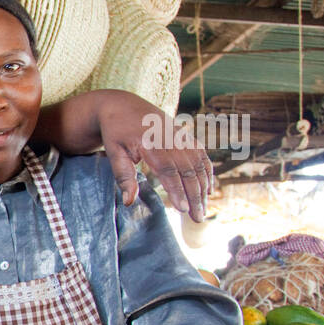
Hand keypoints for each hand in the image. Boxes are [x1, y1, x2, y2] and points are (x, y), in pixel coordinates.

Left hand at [98, 92, 213, 221]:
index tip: (182, 210)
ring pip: (198, 164)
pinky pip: (202, 155)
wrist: (122, 105)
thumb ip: (123, 176)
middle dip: (195, 195)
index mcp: (151, 141)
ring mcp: (181, 135)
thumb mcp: (113, 153)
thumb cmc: (116, 132)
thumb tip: (129, 202)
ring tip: (203, 210)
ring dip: (203, 188)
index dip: (177, 190)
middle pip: (188, 169)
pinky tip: (210, 190)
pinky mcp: (186, 135)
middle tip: (197, 218)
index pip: (168, 169)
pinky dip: (207, 173)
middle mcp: (170, 137)